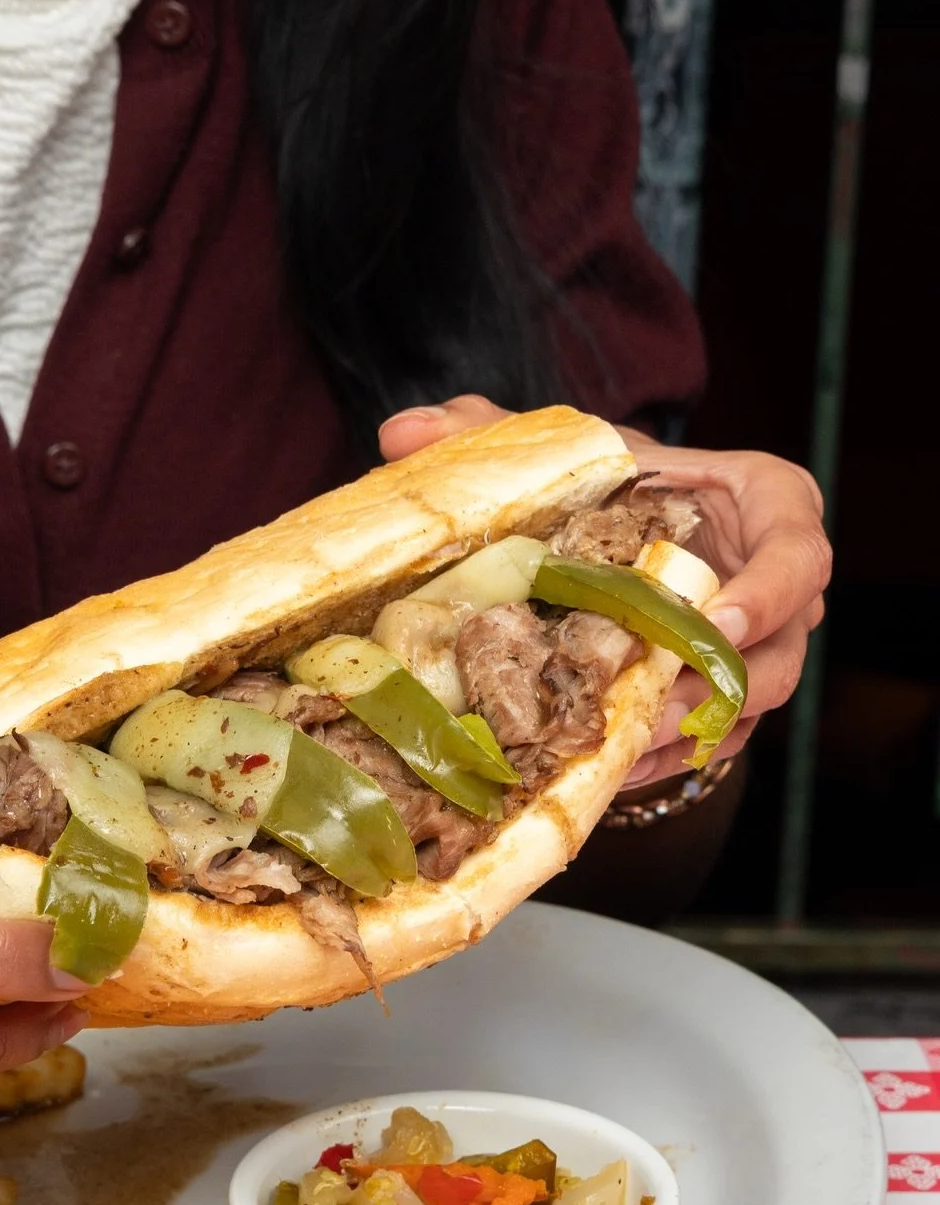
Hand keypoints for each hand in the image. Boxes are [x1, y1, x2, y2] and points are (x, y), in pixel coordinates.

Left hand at [379, 395, 829, 785]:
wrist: (608, 537)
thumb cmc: (606, 485)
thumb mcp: (563, 452)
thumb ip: (493, 433)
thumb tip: (402, 432)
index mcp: (767, 514)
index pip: (801, 554)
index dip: (770, 592)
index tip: (714, 618)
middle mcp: (776, 593)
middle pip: (777, 656)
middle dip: (709, 691)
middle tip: (642, 711)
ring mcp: (754, 656)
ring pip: (741, 714)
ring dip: (677, 738)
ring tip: (613, 750)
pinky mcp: (718, 707)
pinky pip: (703, 748)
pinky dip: (656, 761)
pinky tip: (603, 771)